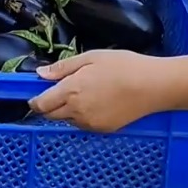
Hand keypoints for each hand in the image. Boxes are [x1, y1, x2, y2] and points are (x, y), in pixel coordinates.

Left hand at [29, 50, 166, 131]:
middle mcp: (77, 111)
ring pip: (68, 120)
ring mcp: (90, 124)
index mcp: (71, 91)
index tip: (35, 94)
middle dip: (48, 106)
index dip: (35, 101)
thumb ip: (63, 68)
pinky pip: (83, 125)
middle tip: (58, 92)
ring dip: (66, 111)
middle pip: (51, 116)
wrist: (153, 86)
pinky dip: (82, 116)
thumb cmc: (123, 65)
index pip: (42, 104)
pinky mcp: (103, 130)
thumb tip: (40, 75)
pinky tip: (96, 102)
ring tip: (82, 94)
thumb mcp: (91, 58)